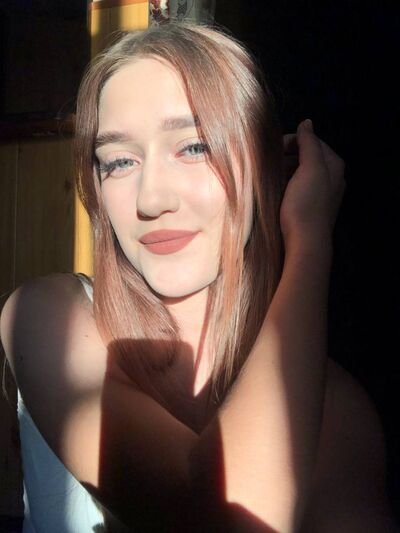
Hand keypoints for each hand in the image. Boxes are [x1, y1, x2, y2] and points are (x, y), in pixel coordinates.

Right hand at [280, 120, 345, 250]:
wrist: (305, 242)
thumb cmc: (307, 204)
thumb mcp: (311, 167)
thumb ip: (309, 143)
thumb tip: (307, 123)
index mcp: (333, 165)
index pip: (312, 141)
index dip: (293, 140)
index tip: (273, 147)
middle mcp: (330, 178)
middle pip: (306, 157)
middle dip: (287, 155)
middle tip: (268, 161)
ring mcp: (320, 194)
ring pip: (299, 173)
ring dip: (283, 170)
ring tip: (268, 174)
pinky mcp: (308, 207)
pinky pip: (296, 188)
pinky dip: (285, 184)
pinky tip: (274, 189)